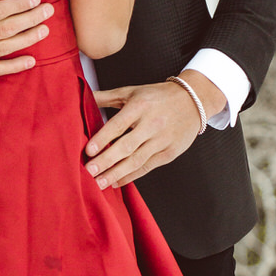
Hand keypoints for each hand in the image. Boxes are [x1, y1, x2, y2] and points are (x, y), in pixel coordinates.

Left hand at [85, 73, 224, 189]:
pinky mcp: (169, 152)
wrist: (193, 101)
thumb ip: (106, 97)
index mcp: (140, 106)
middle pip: (127, 146)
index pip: (118, 125)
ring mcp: (162, 140)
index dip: (103, 139)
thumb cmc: (157, 96)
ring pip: (137, 160)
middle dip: (107, 161)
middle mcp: (152, 124)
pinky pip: (147, 166)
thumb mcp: (132, 92)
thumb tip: (82, 96)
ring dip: (116, 173)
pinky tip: (116, 182)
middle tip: (89, 172)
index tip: (88, 151)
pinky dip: (131, 176)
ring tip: (99, 183)